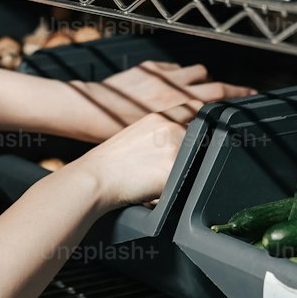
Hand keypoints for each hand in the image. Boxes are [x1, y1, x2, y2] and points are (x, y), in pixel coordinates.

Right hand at [63, 111, 191, 213]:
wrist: (94, 178)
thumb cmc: (108, 162)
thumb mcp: (136, 135)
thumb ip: (160, 133)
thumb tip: (177, 144)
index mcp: (159, 117)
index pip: (195, 108)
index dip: (200, 120)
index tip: (202, 132)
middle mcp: (169, 127)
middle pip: (201, 137)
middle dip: (195, 151)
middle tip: (170, 168)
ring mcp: (174, 146)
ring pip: (197, 159)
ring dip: (187, 170)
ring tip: (158, 178)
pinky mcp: (174, 169)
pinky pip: (187, 181)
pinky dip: (176, 187)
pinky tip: (156, 189)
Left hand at [75, 60, 255, 134]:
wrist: (91, 119)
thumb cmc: (121, 148)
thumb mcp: (158, 155)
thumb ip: (180, 147)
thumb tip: (197, 150)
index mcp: (177, 112)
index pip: (216, 103)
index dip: (236, 102)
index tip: (251, 102)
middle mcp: (173, 91)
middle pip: (214, 85)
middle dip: (233, 89)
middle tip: (247, 92)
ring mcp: (161, 78)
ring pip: (195, 71)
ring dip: (202, 79)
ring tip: (206, 87)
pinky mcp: (148, 70)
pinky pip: (173, 68)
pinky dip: (178, 74)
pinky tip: (175, 83)